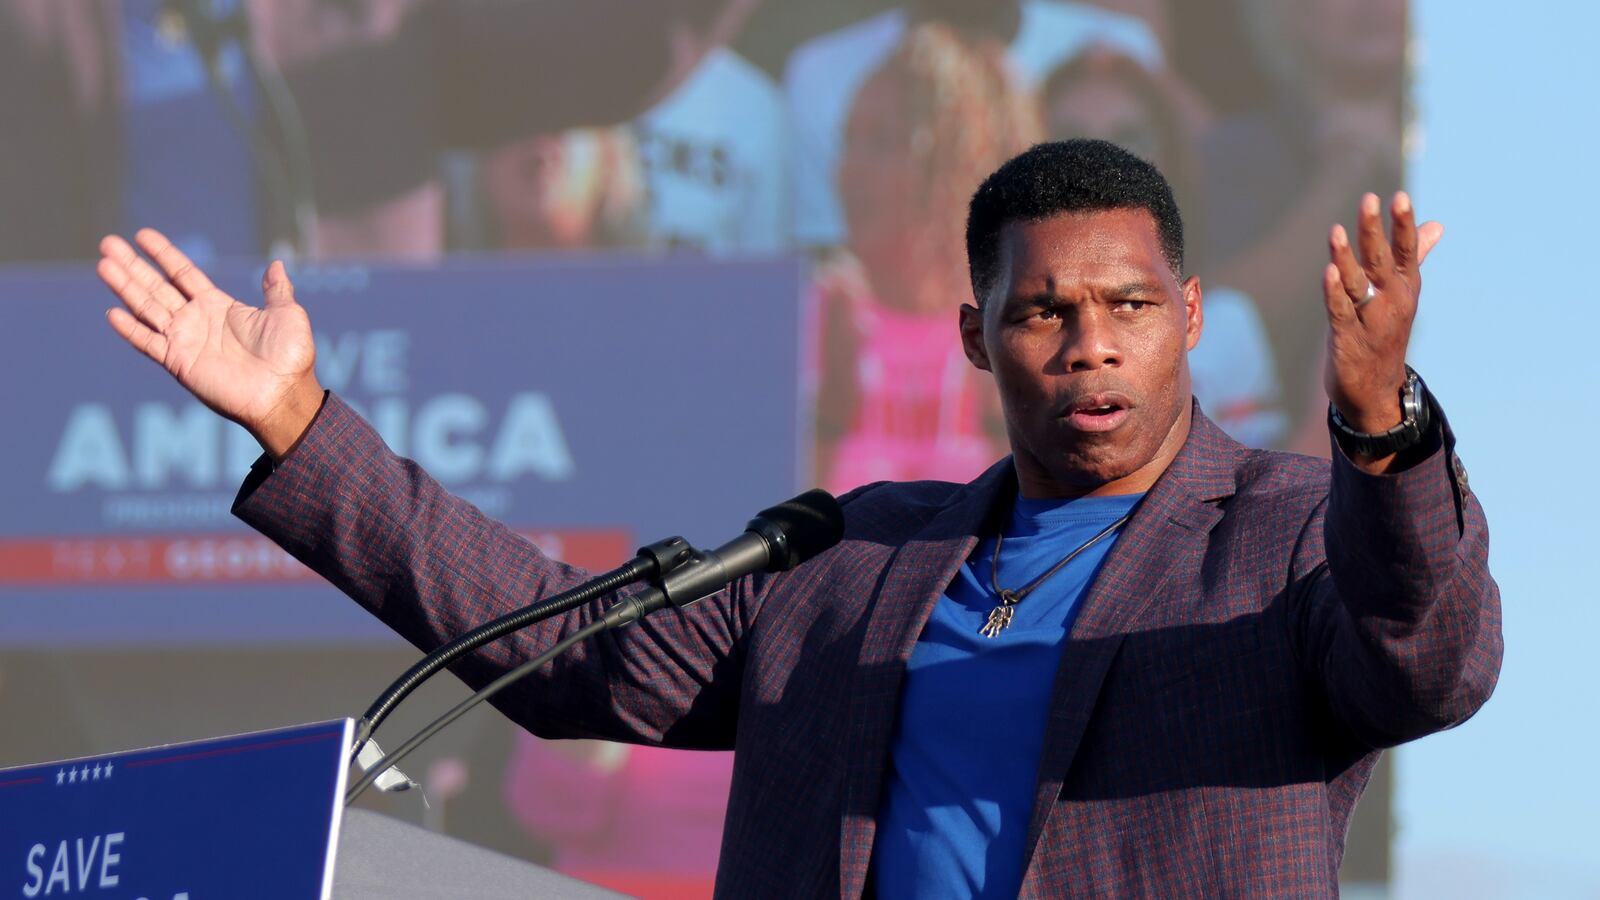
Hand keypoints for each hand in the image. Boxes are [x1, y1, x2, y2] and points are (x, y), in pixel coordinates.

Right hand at [97, 229, 323, 457]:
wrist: (284, 394)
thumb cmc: (291, 357)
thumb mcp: (287, 314)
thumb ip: (276, 289)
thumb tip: (277, 263)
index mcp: (218, 306)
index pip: (183, 274)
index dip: (163, 254)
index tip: (142, 235)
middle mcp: (196, 321)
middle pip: (157, 287)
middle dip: (133, 266)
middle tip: (108, 243)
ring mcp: (185, 341)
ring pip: (146, 309)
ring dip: (125, 288)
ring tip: (103, 265)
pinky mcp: (179, 363)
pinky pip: (149, 343)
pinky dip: (131, 330)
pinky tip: (112, 313)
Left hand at [1321, 192, 1442, 455]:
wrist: (1377, 391)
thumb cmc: (1386, 333)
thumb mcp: (1404, 294)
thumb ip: (1415, 257)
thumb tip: (1436, 224)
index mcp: (1405, 288)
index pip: (1407, 251)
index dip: (1403, 225)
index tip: (1400, 197)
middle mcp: (1392, 302)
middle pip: (1381, 261)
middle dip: (1374, 231)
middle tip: (1369, 200)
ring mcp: (1370, 321)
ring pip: (1357, 284)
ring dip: (1345, 258)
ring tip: (1335, 231)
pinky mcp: (1347, 339)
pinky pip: (1339, 312)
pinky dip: (1333, 293)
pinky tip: (1327, 272)